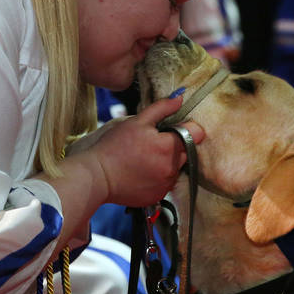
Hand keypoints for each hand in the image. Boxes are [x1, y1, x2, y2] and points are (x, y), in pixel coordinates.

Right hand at [85, 96, 204, 207]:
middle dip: (174, 146)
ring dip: (166, 163)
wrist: (97, 176)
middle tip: (150, 145)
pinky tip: (141, 173)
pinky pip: (166, 183)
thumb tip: (180, 97)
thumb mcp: (137, 121)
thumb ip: (162, 108)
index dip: (184, 128)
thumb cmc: (114, 147)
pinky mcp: (158, 196)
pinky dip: (158, 177)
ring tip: (144, 160)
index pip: (195, 133)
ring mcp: (166, 184)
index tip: (168, 130)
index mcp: (169, 146)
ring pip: (176, 168)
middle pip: (186, 152)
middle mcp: (172, 168)